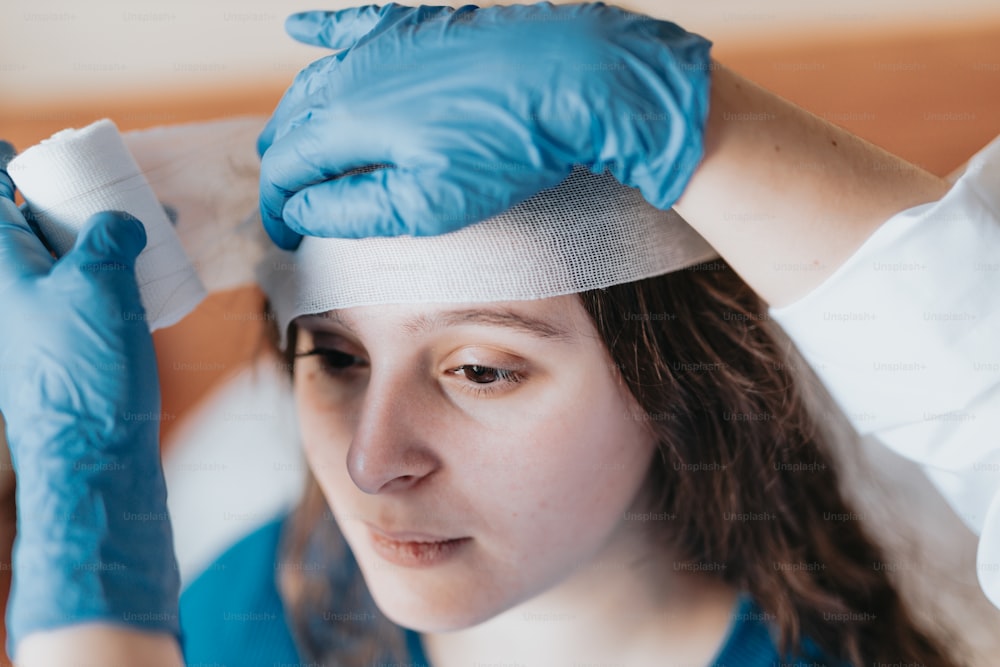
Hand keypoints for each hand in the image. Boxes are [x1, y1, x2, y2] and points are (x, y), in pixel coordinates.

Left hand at [0, 142, 178, 655]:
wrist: (92, 452)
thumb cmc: (82, 370)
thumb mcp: (99, 285)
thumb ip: (107, 239)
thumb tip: (119, 222)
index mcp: (1, 266)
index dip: (1, 166)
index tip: (22, 149)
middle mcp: (12, 291)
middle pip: (28, 226)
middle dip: (68, 199)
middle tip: (111, 185)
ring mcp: (38, 320)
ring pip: (65, 262)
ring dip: (100, 238)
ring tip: (149, 225)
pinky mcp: (69, 346)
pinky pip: (86, 295)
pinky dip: (113, 276)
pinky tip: (151, 275)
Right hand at [258, 2, 711, 248]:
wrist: (574, 78)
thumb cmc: (508, 145)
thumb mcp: (428, 203)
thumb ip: (354, 209)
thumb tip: (303, 208)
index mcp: (349, 120)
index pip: (288, 167)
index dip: (278, 207)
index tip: (285, 235)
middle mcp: (355, 72)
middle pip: (292, 122)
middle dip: (283, 167)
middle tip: (292, 203)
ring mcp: (386, 43)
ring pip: (315, 77)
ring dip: (295, 115)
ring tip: (291, 143)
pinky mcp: (417, 26)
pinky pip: (351, 23)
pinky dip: (320, 31)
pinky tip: (300, 28)